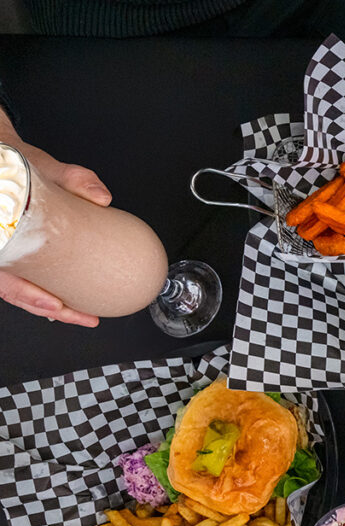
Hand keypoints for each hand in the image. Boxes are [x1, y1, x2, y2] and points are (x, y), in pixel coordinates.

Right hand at [0, 120, 108, 326]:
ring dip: (49, 305)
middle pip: (13, 291)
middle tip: (84, 318)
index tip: (54, 306)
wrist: (1, 156)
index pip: (4, 278)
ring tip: (83, 315)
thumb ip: (72, 178)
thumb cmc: (12, 162)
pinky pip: (25, 276)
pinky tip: (68, 299)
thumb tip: (102, 198)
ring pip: (18, 289)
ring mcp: (2, 250)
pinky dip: (45, 290)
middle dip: (49, 310)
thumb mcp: (40, 165)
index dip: (28, 295)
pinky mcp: (13, 251)